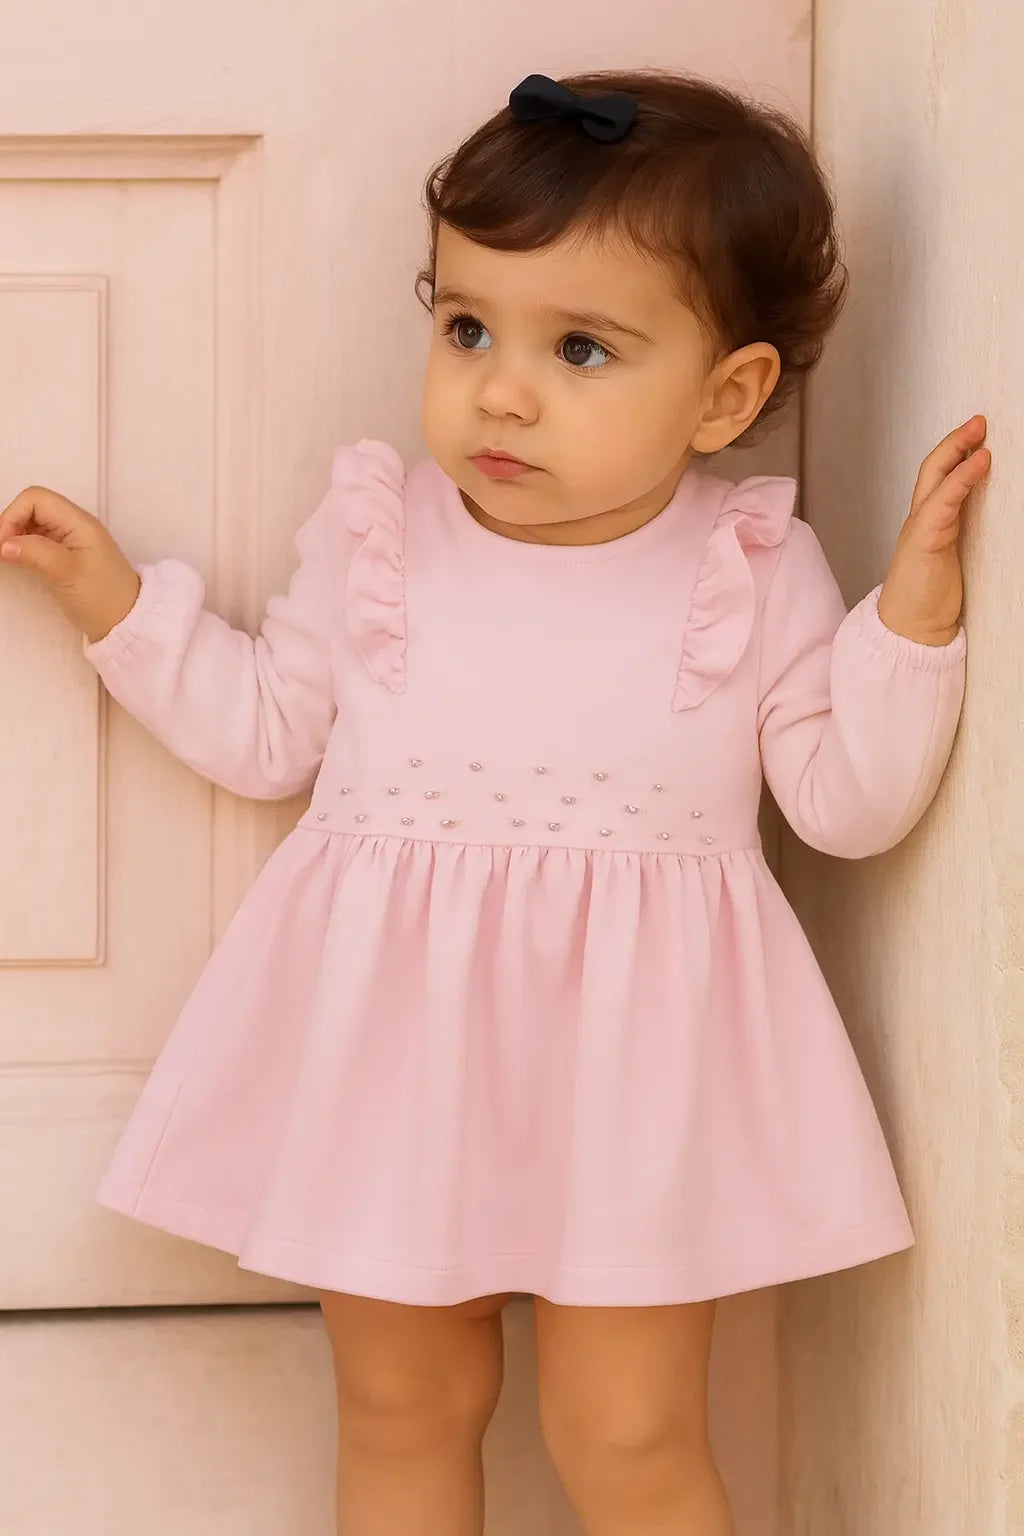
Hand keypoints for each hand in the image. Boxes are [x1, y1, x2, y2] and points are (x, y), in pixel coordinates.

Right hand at [0, 487, 140, 643]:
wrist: (126, 622)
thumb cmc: (104, 597)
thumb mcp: (68, 573)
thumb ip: (36, 554)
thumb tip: (3, 544)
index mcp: (78, 522)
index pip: (36, 499)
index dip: (13, 515)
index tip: (3, 543)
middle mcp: (73, 525)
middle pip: (31, 508)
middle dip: (11, 525)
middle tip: (2, 552)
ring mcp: (69, 540)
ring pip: (32, 524)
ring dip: (15, 536)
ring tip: (7, 558)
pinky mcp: (64, 556)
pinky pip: (37, 541)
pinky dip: (22, 547)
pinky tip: (17, 561)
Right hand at [877, 415, 990, 645]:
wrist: (909, 629)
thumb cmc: (928, 598)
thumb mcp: (950, 559)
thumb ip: (960, 533)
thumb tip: (986, 512)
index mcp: (927, 523)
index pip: (937, 478)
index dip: (955, 453)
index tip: (977, 434)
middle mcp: (921, 520)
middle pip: (932, 469)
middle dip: (955, 442)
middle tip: (979, 421)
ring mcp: (920, 529)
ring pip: (935, 479)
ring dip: (957, 451)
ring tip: (980, 433)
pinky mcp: (923, 541)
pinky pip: (942, 502)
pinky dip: (961, 479)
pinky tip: (979, 464)